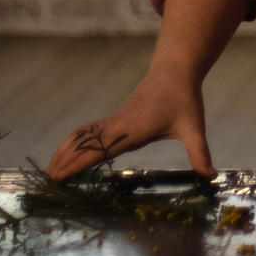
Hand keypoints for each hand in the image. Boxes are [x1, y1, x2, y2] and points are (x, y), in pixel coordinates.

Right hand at [47, 65, 212, 179]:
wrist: (175, 72)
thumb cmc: (184, 99)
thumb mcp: (194, 127)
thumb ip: (200, 153)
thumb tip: (211, 176)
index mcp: (131, 131)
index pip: (98, 151)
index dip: (76, 164)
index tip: (59, 178)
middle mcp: (117, 126)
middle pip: (82, 145)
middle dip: (62, 163)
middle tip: (44, 184)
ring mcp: (114, 121)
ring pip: (81, 136)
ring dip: (64, 152)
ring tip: (49, 172)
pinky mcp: (115, 119)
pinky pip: (88, 131)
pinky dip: (74, 143)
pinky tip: (68, 153)